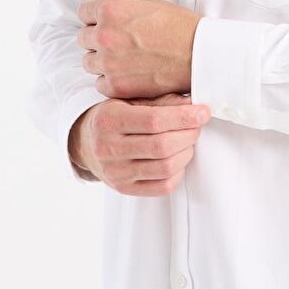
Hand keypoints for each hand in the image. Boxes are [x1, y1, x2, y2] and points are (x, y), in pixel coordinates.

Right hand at [69, 92, 210, 195]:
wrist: (85, 143)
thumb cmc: (113, 116)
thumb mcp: (129, 100)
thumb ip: (159, 101)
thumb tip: (193, 104)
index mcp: (109, 120)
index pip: (154, 121)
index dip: (184, 117)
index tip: (203, 112)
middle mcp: (108, 149)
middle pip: (162, 146)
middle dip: (189, 134)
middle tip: (197, 125)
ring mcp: (115, 173)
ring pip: (165, 168)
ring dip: (186, 152)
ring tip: (188, 140)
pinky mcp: (124, 189)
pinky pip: (162, 186)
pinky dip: (178, 172)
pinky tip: (178, 158)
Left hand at [76, 0, 200, 99]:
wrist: (198, 55)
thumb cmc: (180, 28)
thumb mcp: (149, 4)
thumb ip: (123, 10)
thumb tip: (111, 17)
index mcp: (111, 10)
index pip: (83, 12)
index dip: (94, 18)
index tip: (101, 24)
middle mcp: (105, 35)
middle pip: (83, 38)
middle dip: (97, 40)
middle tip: (116, 44)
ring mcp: (108, 62)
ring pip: (89, 62)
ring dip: (102, 62)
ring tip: (123, 62)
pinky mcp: (116, 85)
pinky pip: (100, 84)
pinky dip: (111, 82)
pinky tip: (127, 76)